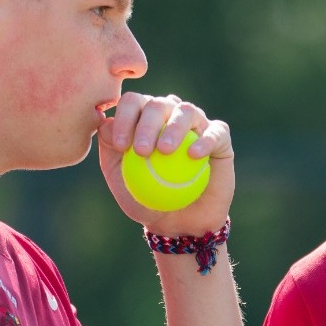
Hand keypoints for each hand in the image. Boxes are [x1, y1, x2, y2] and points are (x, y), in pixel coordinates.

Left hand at [98, 92, 235, 237]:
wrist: (179, 222)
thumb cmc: (146, 198)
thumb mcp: (118, 178)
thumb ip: (109, 149)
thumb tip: (104, 123)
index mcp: (144, 117)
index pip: (133, 103)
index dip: (123, 118)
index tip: (120, 146)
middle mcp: (171, 114)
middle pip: (158, 104)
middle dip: (146, 124)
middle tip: (141, 151)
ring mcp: (197, 124)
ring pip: (186, 111)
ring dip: (174, 127)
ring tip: (165, 150)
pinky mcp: (220, 139)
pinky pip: (215, 132)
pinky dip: (205, 140)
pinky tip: (194, 155)